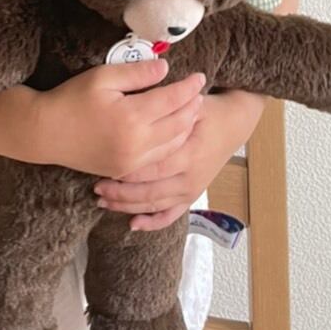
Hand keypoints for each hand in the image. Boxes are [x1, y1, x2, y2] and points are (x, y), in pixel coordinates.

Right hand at [33, 59, 206, 178]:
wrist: (45, 133)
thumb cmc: (71, 99)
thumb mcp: (103, 77)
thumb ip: (137, 73)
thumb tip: (166, 68)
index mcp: (132, 117)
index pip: (172, 100)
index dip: (189, 87)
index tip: (200, 77)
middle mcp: (137, 144)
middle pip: (178, 125)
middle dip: (192, 107)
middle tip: (199, 93)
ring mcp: (131, 161)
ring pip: (172, 145)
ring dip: (186, 127)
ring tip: (192, 110)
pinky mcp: (124, 170)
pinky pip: (157, 159)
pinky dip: (171, 144)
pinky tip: (173, 132)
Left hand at [93, 88, 266, 231]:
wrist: (234, 125)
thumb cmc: (209, 111)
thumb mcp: (193, 104)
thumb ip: (171, 109)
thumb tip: (146, 107)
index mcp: (190, 153)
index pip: (154, 166)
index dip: (129, 169)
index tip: (105, 166)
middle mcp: (191, 177)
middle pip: (150, 190)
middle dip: (121, 192)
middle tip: (96, 188)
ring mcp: (192, 189)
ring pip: (156, 205)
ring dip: (128, 206)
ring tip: (103, 201)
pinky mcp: (192, 196)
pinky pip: (171, 215)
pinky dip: (152, 222)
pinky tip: (133, 224)